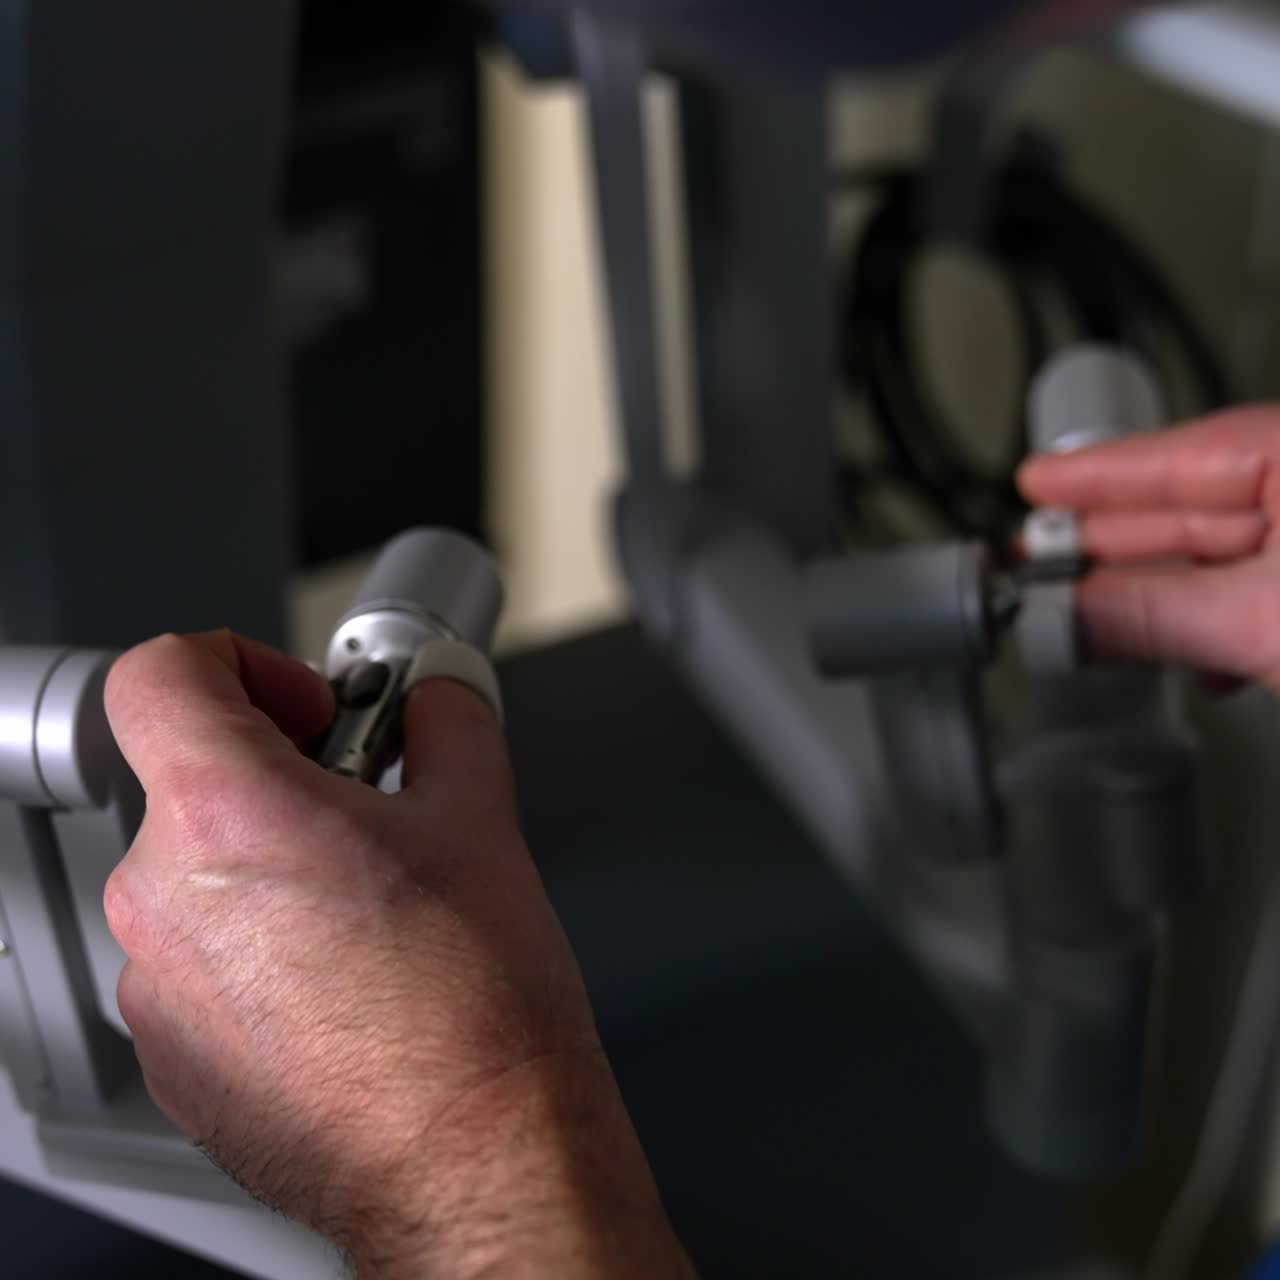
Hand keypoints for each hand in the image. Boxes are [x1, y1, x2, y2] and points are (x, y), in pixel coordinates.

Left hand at [104, 631, 693, 1279]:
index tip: (303, 705)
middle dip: (284, 775)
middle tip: (370, 806)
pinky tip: (347, 977)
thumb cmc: (473, 1007)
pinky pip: (199, 960)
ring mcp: (158, 985)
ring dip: (272, 863)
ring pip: (199, 875)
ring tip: (372, 904)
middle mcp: (165, 897)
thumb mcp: (479, 814)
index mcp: (227, 813)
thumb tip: (437, 700)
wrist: (474, 1153)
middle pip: (194, 780)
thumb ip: (445, 723)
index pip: (161, 674)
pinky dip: (258, 945)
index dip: (237, 662)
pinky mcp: (173, 1053)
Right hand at [1018, 405, 1279, 694]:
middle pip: (1205, 506)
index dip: (1104, 472)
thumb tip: (1060, 616)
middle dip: (1120, 546)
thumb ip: (1151, 615)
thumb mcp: (1263, 624)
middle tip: (1042, 562)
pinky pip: (1267, 594)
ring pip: (1232, 558)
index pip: (1195, 452)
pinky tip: (1192, 656)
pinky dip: (1219, 624)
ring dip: (1163, 597)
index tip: (1038, 482)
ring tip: (1091, 615)